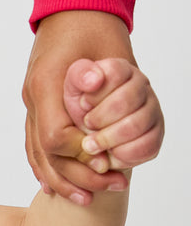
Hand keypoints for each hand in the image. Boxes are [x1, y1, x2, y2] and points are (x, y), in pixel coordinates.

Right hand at [23, 11, 153, 203]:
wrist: (74, 7)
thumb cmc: (93, 27)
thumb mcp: (105, 53)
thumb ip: (101, 87)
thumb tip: (94, 121)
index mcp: (47, 85)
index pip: (55, 137)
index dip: (80, 153)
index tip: (105, 160)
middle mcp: (35, 98)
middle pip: (45, 153)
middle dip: (74, 176)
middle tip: (105, 188)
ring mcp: (32, 104)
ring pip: (37, 154)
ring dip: (59, 179)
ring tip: (82, 197)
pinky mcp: (36, 107)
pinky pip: (33, 145)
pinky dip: (43, 168)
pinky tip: (51, 185)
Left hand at [63, 58, 162, 176]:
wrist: (85, 136)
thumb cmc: (80, 110)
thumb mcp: (71, 89)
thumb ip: (79, 77)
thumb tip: (95, 80)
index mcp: (120, 71)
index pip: (115, 74)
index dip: (94, 95)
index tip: (83, 104)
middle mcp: (141, 87)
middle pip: (125, 102)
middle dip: (98, 119)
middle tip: (87, 125)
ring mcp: (151, 111)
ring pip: (135, 125)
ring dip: (107, 139)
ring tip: (91, 143)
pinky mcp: (154, 135)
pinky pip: (147, 147)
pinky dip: (122, 154)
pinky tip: (108, 152)